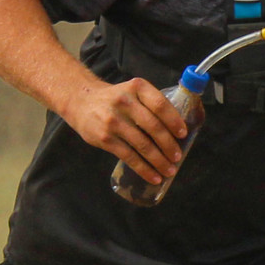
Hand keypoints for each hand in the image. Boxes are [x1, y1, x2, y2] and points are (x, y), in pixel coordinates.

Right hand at [62, 77, 187, 181]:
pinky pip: (129, 157)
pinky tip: (154, 177)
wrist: (81, 101)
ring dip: (159, 161)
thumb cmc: (115, 99)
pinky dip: (144, 169)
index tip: (183, 134)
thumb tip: (177, 132)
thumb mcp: (132, 92)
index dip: (174, 121)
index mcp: (137, 87)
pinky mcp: (105, 138)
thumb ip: (151, 105)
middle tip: (177, 157)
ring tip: (169, 171)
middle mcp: (125, 102)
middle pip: (154, 127)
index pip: (160, 105)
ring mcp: (113, 121)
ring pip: (143, 145)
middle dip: (169, 145)